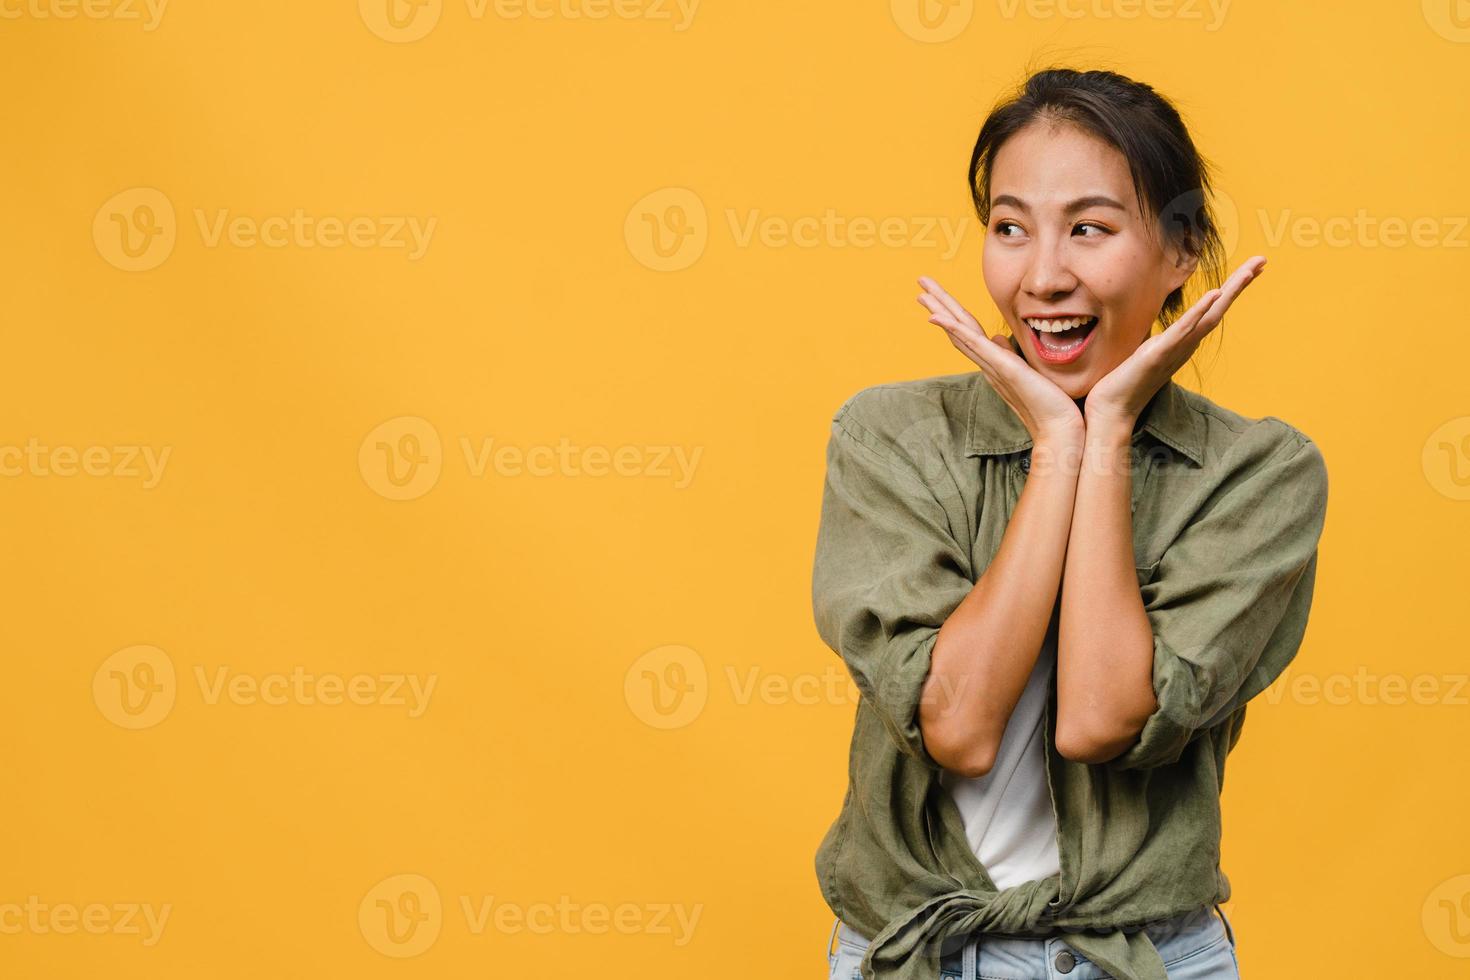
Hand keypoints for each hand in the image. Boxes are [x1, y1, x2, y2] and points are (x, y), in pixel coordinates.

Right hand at [916, 275, 1082, 443]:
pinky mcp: (1001, 368)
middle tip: (920, 284)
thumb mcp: (1028, 371)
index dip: (951, 312)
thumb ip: (1009, 354)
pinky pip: (973, 344)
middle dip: (938, 304)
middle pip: (957, 328)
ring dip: (940, 311)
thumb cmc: (1049, 403)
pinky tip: (937, 317)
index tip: (937, 297)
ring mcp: (992, 366)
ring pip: (960, 332)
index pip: (968, 331)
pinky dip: (953, 329)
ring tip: (922, 293)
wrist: (1059, 427)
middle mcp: (987, 364)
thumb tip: (999, 338)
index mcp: (994, 362)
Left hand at [1084, 256, 1267, 427]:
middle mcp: (1185, 345)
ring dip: (1229, 292)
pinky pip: (1182, 330)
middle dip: (1240, 284)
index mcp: (1183, 341)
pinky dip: (1199, 312)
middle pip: (1219, 309)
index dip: (1231, 289)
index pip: (1212, 311)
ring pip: (1209, 316)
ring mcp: (1174, 350)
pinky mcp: (1157, 354)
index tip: (1250, 269)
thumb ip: (1157, 338)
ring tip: (1249, 271)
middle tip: (1263, 260)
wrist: (1111, 410)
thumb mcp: (1145, 351)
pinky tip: (1214, 294)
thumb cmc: (1125, 382)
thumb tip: (1156, 327)